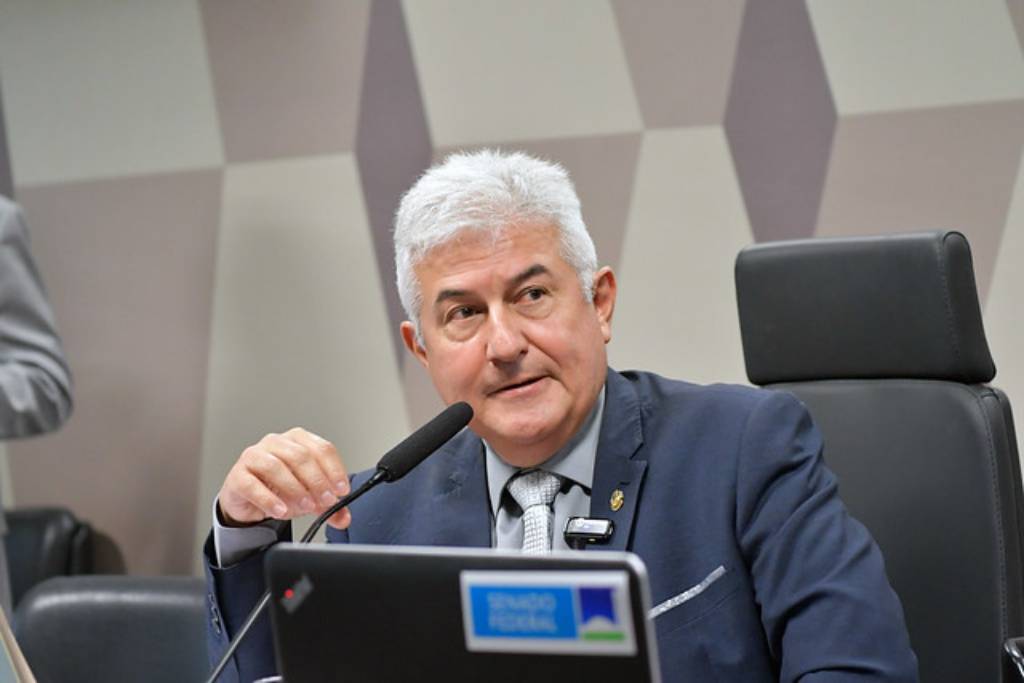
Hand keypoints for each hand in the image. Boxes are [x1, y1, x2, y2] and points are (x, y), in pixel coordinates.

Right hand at [217, 427, 350, 529]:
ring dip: (295, 489)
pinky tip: (280, 510)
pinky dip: (269, 499)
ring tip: (305, 507)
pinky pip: (252, 485)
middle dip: (316, 481)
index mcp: (298, 440)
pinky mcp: (237, 475)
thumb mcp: (309, 496)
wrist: (249, 499)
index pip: (322, 448)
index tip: (341, 490)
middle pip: (300, 456)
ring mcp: (254, 456)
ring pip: (276, 466)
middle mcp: (276, 442)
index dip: (334, 470)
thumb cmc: (279, 488)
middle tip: (325, 501)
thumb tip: (343, 517)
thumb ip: (328, 506)